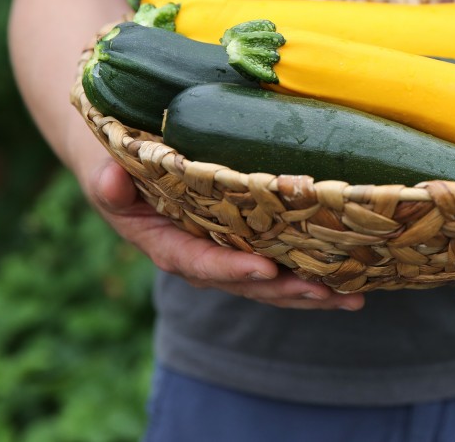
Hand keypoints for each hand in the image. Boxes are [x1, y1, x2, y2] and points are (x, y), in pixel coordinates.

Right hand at [85, 158, 364, 310]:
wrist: (123, 158)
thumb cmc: (115, 160)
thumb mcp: (103, 168)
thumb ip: (107, 182)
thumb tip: (110, 180)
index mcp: (163, 242)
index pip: (197, 262)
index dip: (230, 268)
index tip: (264, 267)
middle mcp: (197, 255)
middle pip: (243, 281)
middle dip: (284, 289)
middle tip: (324, 291)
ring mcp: (223, 251)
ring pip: (267, 281)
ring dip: (308, 292)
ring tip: (351, 297)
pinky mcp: (243, 241)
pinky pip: (277, 263)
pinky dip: (310, 274)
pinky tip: (351, 281)